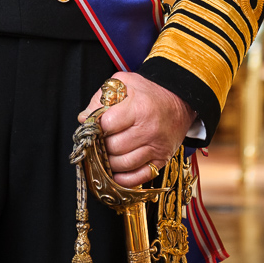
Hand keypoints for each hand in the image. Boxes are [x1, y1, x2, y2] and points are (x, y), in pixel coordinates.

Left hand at [79, 73, 196, 187]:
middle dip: (101, 145)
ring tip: (106, 153)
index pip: (107, 124)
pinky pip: (139, 177)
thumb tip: (84, 118)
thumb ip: (101, 98)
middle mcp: (149, 130)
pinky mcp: (161, 160)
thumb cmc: (148, 93)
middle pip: (114, 147)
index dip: (96, 126)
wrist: (179, 102)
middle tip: (99, 141)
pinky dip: (124, 179)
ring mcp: (156, 147)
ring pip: (124, 164)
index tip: (95, 126)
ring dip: (109, 162)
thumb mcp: (124, 83)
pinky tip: (116, 172)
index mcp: (138, 108)